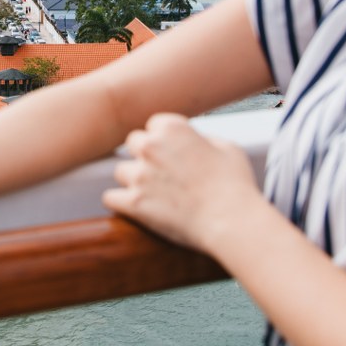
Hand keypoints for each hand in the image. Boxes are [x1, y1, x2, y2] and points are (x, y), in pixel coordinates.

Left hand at [101, 112, 264, 255]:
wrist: (233, 220)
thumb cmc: (235, 184)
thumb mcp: (226, 147)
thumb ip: (200, 138)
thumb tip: (190, 141)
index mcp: (172, 128)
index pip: (153, 125)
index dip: (164, 141)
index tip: (173, 154)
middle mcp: (151, 146)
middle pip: (133, 144)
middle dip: (144, 157)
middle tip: (162, 174)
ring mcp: (140, 175)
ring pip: (120, 171)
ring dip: (133, 180)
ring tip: (153, 194)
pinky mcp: (134, 203)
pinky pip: (110, 198)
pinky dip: (121, 204)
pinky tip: (134, 208)